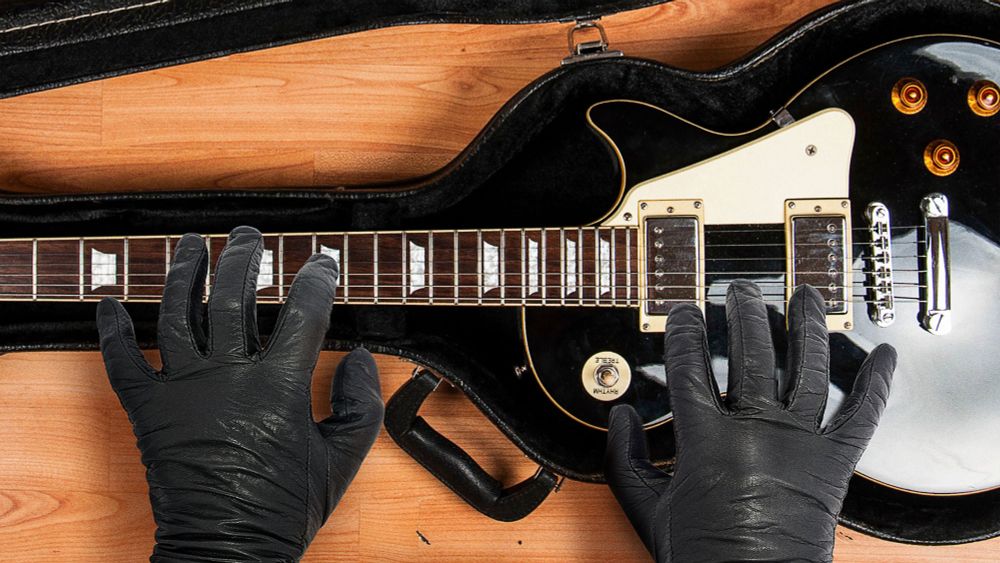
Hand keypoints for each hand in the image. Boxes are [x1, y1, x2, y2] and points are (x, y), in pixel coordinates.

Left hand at [97, 226, 383, 561]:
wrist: (227, 550)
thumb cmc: (284, 509)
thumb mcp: (342, 460)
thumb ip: (360, 404)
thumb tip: (360, 359)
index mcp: (278, 386)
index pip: (302, 313)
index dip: (317, 279)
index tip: (323, 263)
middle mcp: (227, 377)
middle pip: (232, 297)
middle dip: (243, 257)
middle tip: (249, 236)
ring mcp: (182, 390)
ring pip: (177, 314)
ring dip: (184, 273)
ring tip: (192, 245)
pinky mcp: (148, 411)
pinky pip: (122, 363)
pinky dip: (111, 332)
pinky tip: (107, 303)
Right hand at [606, 281, 895, 562]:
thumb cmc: (703, 556)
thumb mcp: (646, 508)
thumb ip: (623, 457)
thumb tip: (618, 417)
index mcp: (706, 441)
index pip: (690, 366)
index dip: (683, 331)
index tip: (682, 313)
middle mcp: (757, 431)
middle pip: (753, 353)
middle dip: (744, 313)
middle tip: (739, 290)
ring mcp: (801, 443)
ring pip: (808, 368)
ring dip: (807, 326)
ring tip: (807, 295)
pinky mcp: (834, 464)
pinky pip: (862, 417)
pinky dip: (877, 385)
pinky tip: (883, 355)